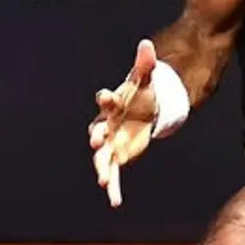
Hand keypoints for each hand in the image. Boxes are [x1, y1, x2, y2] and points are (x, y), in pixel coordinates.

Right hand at [89, 39, 158, 207]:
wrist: (145, 108)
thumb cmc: (143, 93)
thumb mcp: (147, 78)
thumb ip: (146, 63)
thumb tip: (147, 44)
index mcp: (113, 103)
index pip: (107, 99)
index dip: (106, 98)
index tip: (105, 96)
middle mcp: (108, 123)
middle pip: (99, 130)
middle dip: (98, 137)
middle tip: (97, 142)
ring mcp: (112, 141)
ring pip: (104, 156)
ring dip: (103, 168)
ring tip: (103, 182)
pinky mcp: (120, 154)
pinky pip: (114, 171)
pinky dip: (114, 185)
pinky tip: (115, 200)